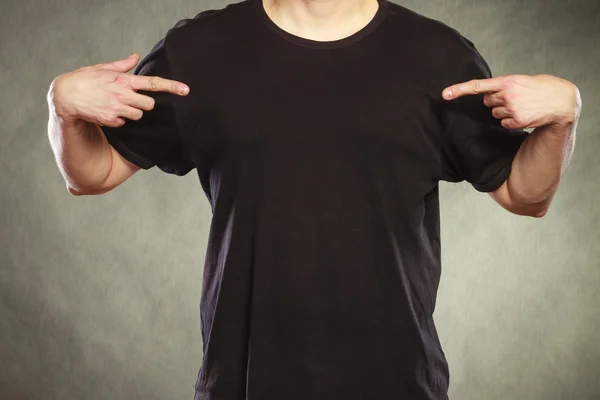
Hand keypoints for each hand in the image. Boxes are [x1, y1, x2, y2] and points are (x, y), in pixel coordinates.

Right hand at [47, 53, 189, 127]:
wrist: (65, 96)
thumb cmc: (84, 80)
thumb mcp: (103, 68)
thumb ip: (122, 65)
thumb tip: (136, 56)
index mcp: (124, 80)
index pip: (153, 83)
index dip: (172, 86)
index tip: (186, 90)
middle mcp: (123, 94)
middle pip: (150, 105)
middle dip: (144, 104)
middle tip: (131, 100)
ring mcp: (118, 108)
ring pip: (139, 115)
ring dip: (132, 113)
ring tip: (116, 105)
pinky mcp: (111, 120)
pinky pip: (124, 123)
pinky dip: (119, 120)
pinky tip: (107, 112)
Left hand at [441, 74, 581, 129]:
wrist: (562, 100)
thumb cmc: (540, 88)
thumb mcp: (522, 81)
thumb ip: (503, 86)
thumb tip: (486, 98)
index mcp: (507, 81)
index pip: (478, 85)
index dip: (460, 90)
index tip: (444, 94)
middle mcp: (507, 94)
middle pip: (487, 101)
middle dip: (496, 101)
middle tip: (514, 97)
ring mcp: (512, 108)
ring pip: (494, 113)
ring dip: (504, 111)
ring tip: (522, 105)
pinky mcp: (517, 121)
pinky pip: (503, 123)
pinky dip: (511, 121)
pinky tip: (525, 114)